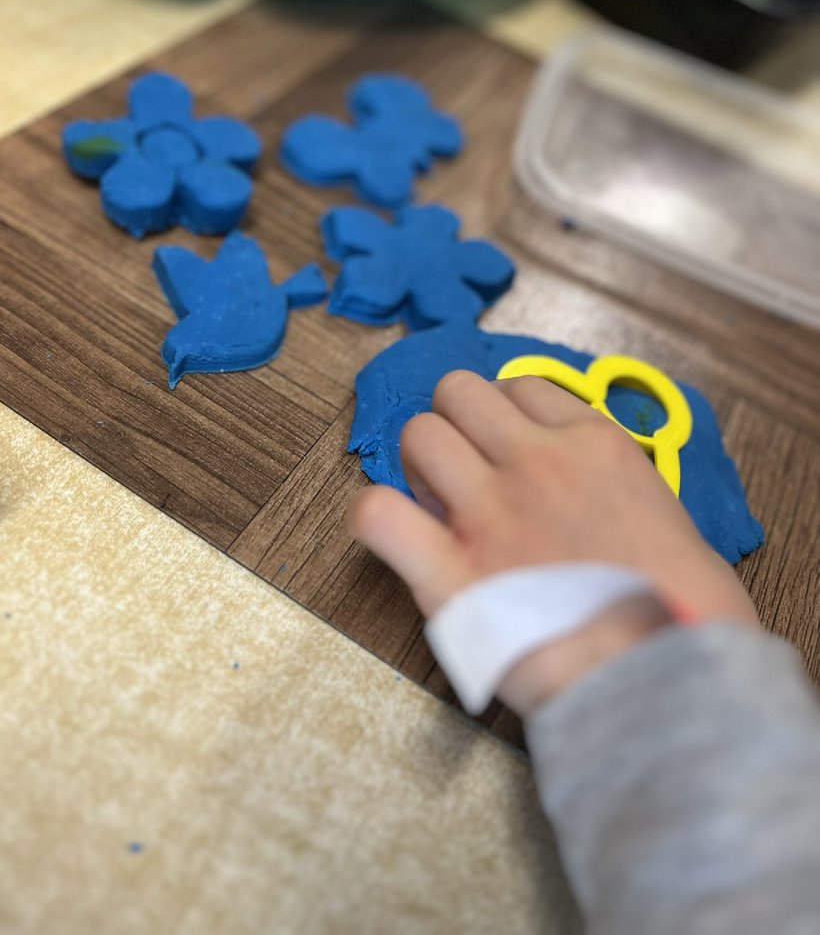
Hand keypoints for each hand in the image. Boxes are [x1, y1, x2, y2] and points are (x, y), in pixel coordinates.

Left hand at [348, 371, 758, 713]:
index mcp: (594, 445)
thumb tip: (593, 502)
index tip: (510, 451)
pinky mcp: (448, 571)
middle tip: (465, 472)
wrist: (669, 677)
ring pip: (418, 434)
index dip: (508, 417)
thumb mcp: (672, 520)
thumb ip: (619, 490)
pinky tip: (396, 536)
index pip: (523, 386)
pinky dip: (376, 518)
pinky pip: (377, 512)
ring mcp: (486, 512)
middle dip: (456, 425)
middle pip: (459, 392)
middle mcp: (535, 462)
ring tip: (436, 503)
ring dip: (419, 464)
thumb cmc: (688, 613)